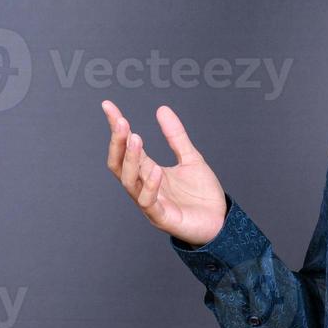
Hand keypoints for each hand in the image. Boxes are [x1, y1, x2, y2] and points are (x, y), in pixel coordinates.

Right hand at [101, 99, 227, 247]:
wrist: (220, 221)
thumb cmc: (202, 194)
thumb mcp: (191, 158)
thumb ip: (176, 136)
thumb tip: (161, 109)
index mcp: (148, 171)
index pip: (127, 147)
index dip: (117, 128)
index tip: (108, 106)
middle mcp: (144, 186)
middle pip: (120, 165)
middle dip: (118, 143)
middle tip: (121, 122)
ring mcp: (151, 203)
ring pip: (130, 182)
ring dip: (131, 160)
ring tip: (136, 139)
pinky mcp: (162, 218)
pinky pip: (149, 202)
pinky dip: (150, 186)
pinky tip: (155, 170)